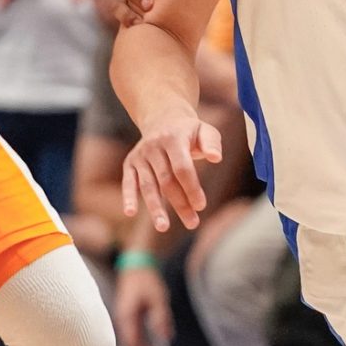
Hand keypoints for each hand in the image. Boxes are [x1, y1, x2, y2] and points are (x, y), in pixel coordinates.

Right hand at [115, 262, 171, 345]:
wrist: (136, 265)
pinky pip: (135, 339)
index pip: (135, 344)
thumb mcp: (158, 297)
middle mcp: (123, 321)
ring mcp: (125, 321)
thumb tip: (166, 338)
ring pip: (134, 344)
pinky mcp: (129, 320)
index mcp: (127, 317)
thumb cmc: (147, 280)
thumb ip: (161, 316)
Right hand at [121, 111, 222, 231]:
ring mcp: (140, 155)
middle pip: (166, 180)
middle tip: (192, 223)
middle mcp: (154, 146)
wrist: (162, 118)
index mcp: (173, 138)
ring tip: (163, 227)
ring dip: (155, 207)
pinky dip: (128, 197)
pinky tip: (130, 213)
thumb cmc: (189, 131)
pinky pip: (129, 182)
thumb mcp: (205, 130)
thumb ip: (212, 143)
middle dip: (179, 203)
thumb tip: (216, 158)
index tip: (201, 206)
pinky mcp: (130, 163)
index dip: (191, 188)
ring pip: (148, 185)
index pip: (182, 167)